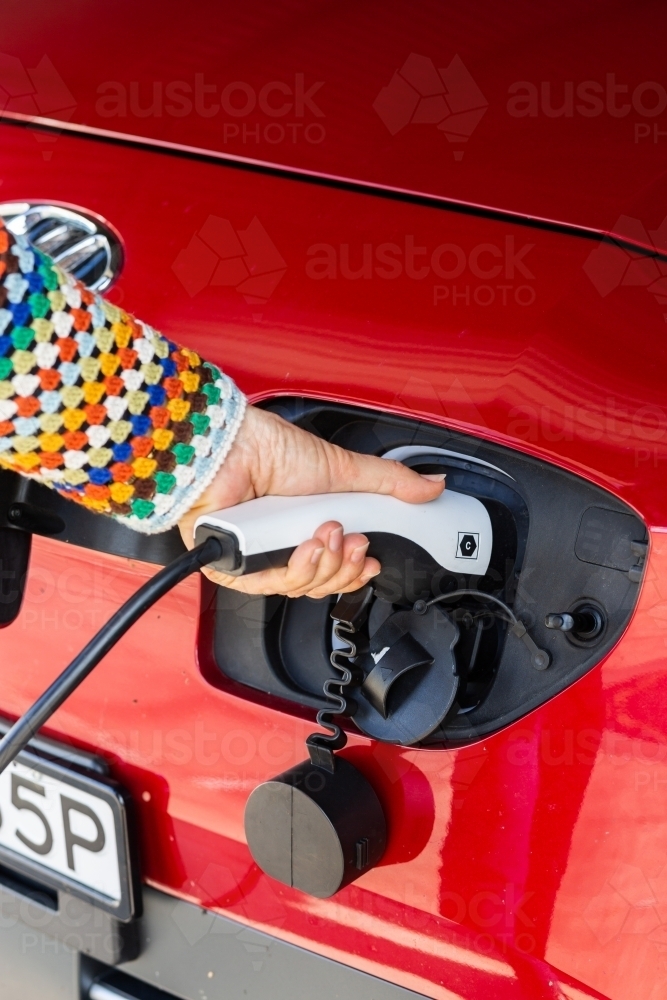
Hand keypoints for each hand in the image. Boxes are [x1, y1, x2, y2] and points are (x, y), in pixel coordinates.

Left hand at [178, 405, 443, 596]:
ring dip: (322, 564)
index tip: (371, 562)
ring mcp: (255, 556)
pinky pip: (267, 586)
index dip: (355, 572)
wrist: (234, 446)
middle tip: (351, 539)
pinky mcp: (230, 565)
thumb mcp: (345, 470)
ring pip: (298, 588)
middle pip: (321, 583)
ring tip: (324, 534)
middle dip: (343, 566)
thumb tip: (431, 486)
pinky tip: (304, 548)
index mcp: (306, 525)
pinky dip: (292, 570)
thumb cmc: (273, 450)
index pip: (335, 568)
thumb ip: (390, 482)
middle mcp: (280, 543)